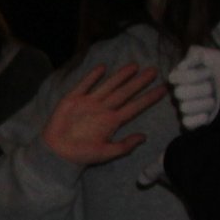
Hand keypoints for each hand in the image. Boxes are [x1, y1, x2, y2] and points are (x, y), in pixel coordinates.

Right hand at [42, 63, 162, 165]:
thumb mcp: (105, 153)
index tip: (163, 89)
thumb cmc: (81, 154)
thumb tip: (144, 137)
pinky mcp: (73, 99)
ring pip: (109, 86)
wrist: (56, 152)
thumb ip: (124, 146)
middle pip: (124, 93)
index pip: (134, 107)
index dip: (148, 98)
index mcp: (112, 121)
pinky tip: (102, 67)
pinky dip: (92, 77)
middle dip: (139, 82)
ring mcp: (89, 103)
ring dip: (120, 76)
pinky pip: (84, 85)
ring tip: (134, 65)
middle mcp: (103, 109)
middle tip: (154, 70)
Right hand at [166, 47, 219, 129]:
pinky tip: (209, 114)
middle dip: (201, 88)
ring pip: (184, 107)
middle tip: (213, 86)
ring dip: (204, 103)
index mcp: (182, 78)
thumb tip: (181, 66)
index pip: (174, 78)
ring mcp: (187, 107)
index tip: (208, 72)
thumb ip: (196, 53)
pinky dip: (198, 119)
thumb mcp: (214, 56)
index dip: (193, 75)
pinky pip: (186, 123)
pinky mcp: (192, 122)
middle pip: (179, 93)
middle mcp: (181, 93)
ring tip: (215, 99)